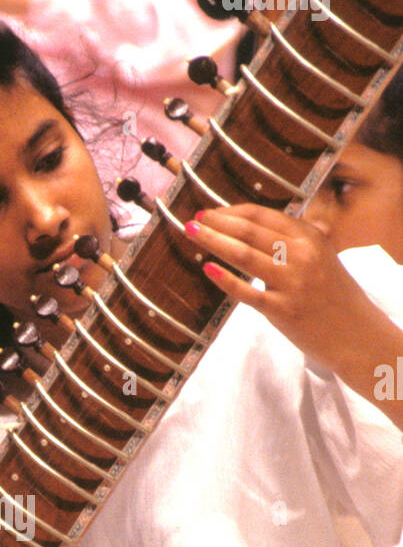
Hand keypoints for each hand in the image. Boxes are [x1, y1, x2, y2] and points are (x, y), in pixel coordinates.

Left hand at [185, 205, 377, 367]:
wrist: (355, 335)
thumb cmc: (333, 295)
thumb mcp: (322, 256)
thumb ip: (295, 239)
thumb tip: (257, 224)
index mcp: (310, 237)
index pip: (263, 216)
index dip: (232, 212)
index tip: (210, 212)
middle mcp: (301, 255)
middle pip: (250, 231)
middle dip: (217, 222)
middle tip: (193, 218)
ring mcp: (292, 282)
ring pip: (244, 255)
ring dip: (214, 241)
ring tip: (192, 233)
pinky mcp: (282, 310)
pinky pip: (247, 291)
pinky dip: (225, 279)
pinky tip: (207, 268)